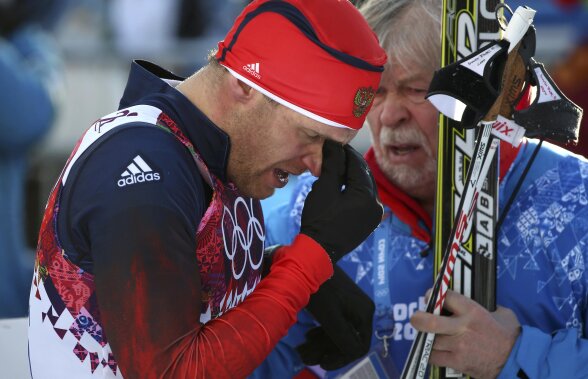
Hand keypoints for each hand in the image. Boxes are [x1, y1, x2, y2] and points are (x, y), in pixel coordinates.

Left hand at [296, 265, 373, 369]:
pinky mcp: (340, 303)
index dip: (341, 358)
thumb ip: (343, 337)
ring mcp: (351, 306)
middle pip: (347, 340)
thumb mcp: (331, 316)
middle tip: (306, 356)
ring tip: (303, 349)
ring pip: (339, 333)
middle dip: (326, 350)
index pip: (359, 346)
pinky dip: (322, 333)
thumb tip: (355, 354)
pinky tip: (308, 336)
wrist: (310, 261)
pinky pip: (334, 324)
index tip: (323, 364)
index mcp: (364, 314)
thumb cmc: (320, 289)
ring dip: (321, 344)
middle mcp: (361, 311)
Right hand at [301, 141, 382, 261]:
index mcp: (367, 196)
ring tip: (335, 168)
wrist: (318, 251)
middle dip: (350, 163)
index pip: (358, 165)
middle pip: (364, 175)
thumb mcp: (324, 189)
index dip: (345, 152)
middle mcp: (376, 205)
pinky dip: (353, 189)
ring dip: (352, 175)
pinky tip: (341, 185)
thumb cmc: (319, 220)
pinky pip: (363, 198)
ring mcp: (374, 215)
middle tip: (334, 153)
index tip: (333, 144)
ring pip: (364, 186)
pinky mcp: (369, 221)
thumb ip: (332, 165)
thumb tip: (334, 144)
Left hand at [410, 290, 520, 378]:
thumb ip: (482, 305)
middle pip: (430, 321)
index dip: (434, 295)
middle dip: (418, 318)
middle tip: (416, 317)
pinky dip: (432, 354)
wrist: (517, 361)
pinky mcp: (457, 362)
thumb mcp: (499, 312)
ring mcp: (458, 346)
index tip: (430, 297)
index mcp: (473, 311)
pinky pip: (434, 357)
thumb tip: (468, 301)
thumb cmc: (509, 335)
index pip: (446, 298)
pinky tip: (435, 350)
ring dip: (427, 338)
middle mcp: (462, 327)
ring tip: (428, 334)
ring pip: (431, 341)